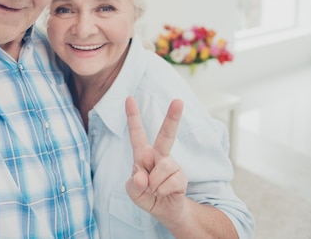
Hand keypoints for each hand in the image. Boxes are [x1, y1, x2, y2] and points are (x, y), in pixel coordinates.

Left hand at [125, 96, 187, 225]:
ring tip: (154, 190)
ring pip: (164, 167)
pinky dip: (162, 191)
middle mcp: (159, 156)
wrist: (164, 211)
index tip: (129, 98)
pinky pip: (171, 182)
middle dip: (173, 118)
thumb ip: (134, 184)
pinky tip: (163, 193)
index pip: (137, 133)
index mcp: (143, 155)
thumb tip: (142, 177)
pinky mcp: (182, 177)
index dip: (132, 116)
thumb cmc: (146, 195)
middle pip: (166, 135)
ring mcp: (172, 165)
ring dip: (155, 184)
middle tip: (179, 100)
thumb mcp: (133, 192)